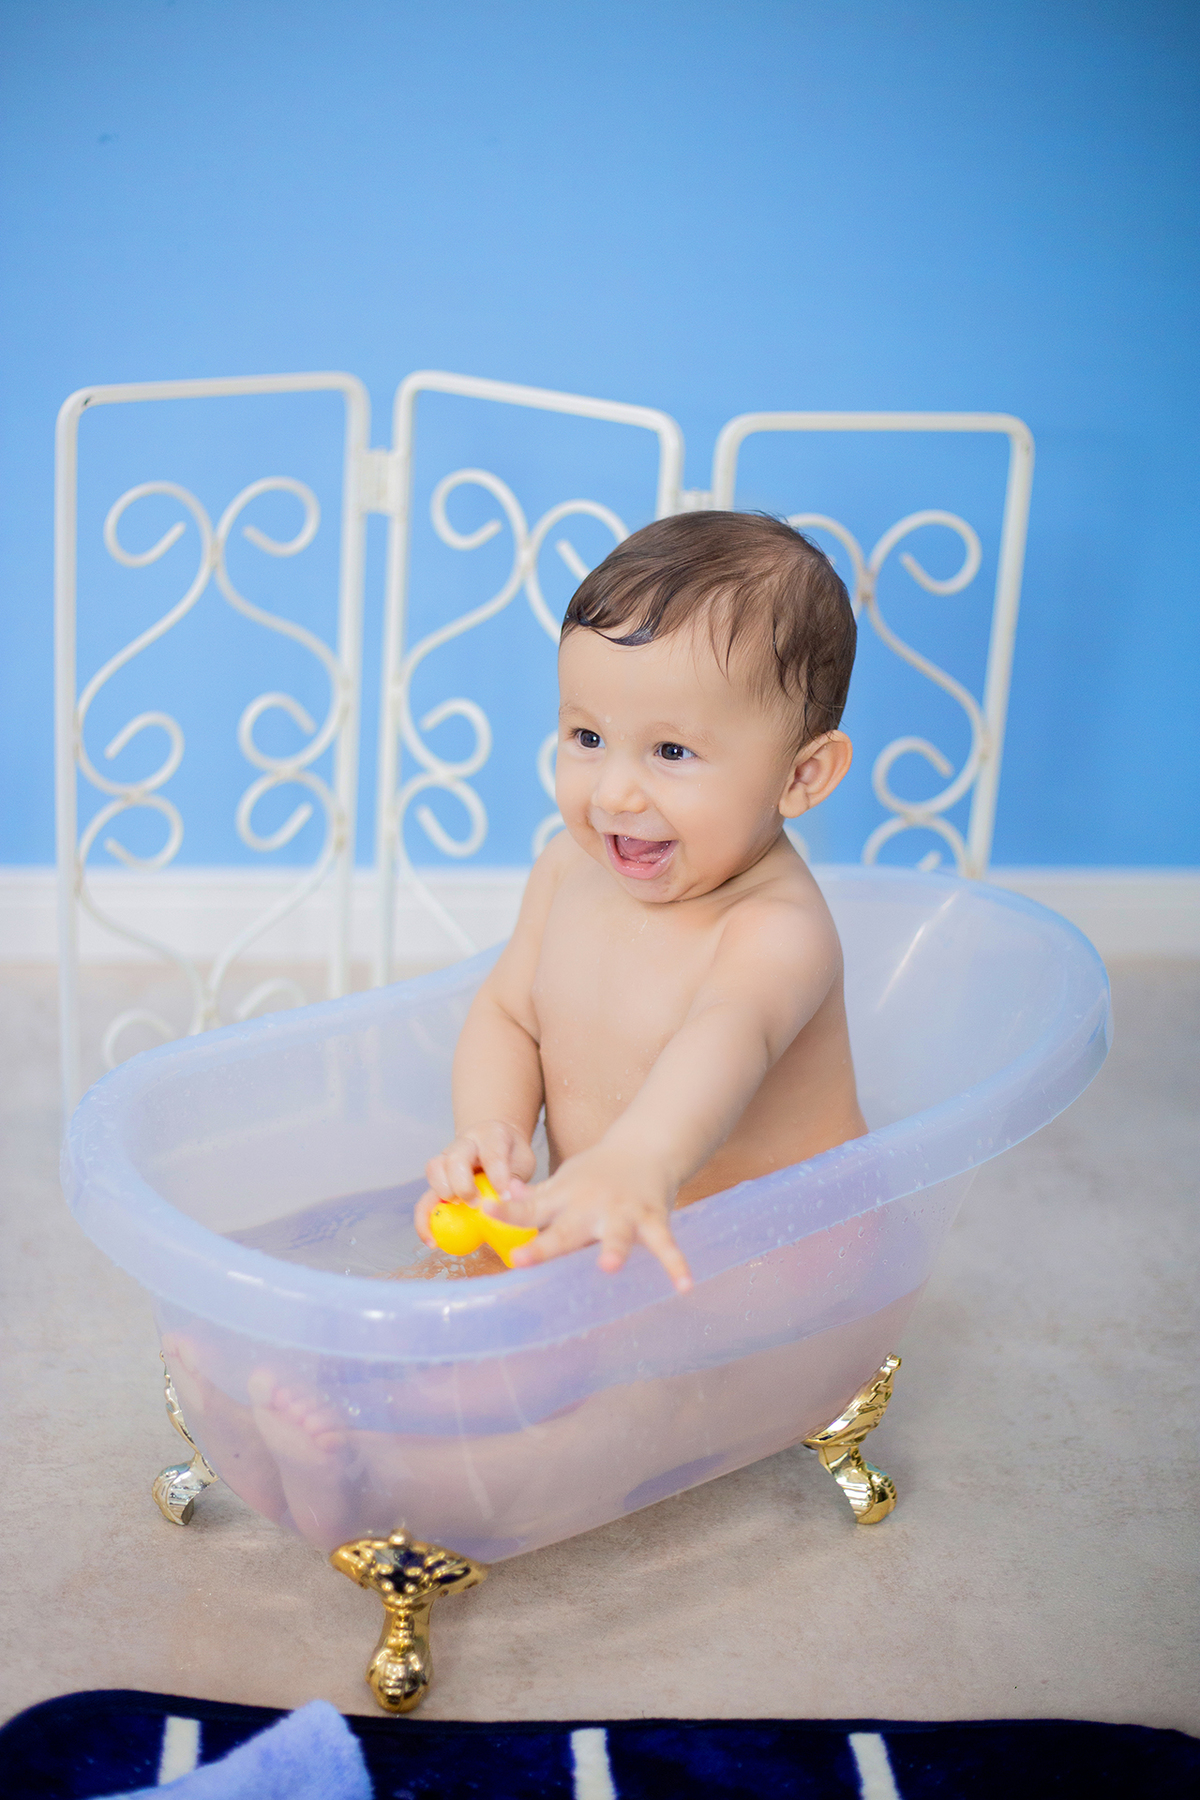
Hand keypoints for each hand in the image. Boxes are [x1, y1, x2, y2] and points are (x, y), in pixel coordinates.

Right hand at [414, 1120, 535, 1245]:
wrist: (494, 1142)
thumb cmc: (511, 1156)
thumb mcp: (523, 1162)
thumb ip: (517, 1181)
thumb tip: (513, 1206)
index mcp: (491, 1136)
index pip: (492, 1153)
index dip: (498, 1176)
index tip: (505, 1196)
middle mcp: (465, 1143)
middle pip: (455, 1158)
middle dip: (463, 1184)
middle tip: (475, 1204)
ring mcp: (446, 1159)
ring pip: (434, 1169)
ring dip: (443, 1193)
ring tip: (458, 1212)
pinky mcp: (437, 1181)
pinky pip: (425, 1197)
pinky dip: (425, 1220)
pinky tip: (433, 1241)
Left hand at [496, 1145, 691, 1292]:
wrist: (645, 1147)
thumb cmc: (598, 1171)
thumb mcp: (562, 1179)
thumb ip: (536, 1196)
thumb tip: (502, 1195)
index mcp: (565, 1198)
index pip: (530, 1207)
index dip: (508, 1210)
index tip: (486, 1210)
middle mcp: (591, 1206)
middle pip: (565, 1230)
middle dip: (544, 1246)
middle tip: (520, 1259)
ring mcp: (624, 1213)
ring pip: (618, 1234)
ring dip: (614, 1249)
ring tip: (608, 1267)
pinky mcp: (654, 1220)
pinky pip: (666, 1247)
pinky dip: (676, 1266)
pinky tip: (684, 1287)